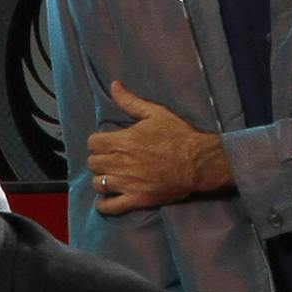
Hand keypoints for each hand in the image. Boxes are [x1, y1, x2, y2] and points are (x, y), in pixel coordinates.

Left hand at [86, 81, 231, 213]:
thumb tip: (114, 85)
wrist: (198, 162)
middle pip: (93, 163)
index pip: (93, 143)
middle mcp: (121, 162)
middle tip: (110, 160)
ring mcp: (128, 183)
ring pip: (98, 183)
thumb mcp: (155, 113)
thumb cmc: (178, 136)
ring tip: (110, 177)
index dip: (98, 143)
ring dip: (101, 180)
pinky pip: (111, 206)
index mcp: (123, 141)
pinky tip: (105, 200)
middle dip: (99, 160)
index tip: (106, 144)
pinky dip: (104, 205)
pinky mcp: (137, 199)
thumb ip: (130, 101)